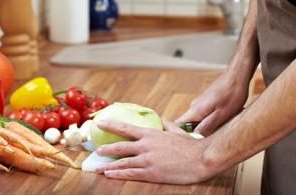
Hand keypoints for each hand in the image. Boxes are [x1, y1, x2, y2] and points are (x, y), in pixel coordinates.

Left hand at [95, 120, 218, 183]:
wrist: (199, 159)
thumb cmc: (190, 146)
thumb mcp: (177, 131)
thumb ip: (167, 125)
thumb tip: (162, 120)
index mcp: (151, 134)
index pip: (126, 127)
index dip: (111, 125)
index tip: (100, 123)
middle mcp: (145, 146)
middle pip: (120, 146)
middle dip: (106, 149)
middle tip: (96, 150)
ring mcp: (146, 160)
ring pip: (122, 162)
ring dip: (108, 164)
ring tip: (98, 166)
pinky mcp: (150, 173)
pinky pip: (130, 174)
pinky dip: (117, 174)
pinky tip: (110, 175)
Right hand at [174, 69, 249, 135]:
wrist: (237, 75)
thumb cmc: (232, 94)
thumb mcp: (222, 114)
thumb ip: (207, 127)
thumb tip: (194, 138)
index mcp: (195, 111)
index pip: (177, 126)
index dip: (180, 137)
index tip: (189, 146)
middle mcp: (194, 107)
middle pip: (188, 127)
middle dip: (198, 135)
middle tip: (211, 140)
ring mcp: (200, 104)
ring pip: (199, 122)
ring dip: (209, 127)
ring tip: (222, 128)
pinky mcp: (207, 102)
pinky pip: (205, 116)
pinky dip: (213, 120)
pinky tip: (225, 119)